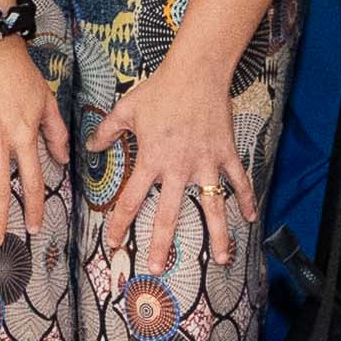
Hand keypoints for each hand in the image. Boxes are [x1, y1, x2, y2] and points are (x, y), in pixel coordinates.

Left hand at [86, 70, 251, 277]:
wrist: (196, 73)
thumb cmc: (159, 90)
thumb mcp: (125, 110)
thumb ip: (106, 131)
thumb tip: (89, 147)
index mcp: (151, 159)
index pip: (130, 200)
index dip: (120, 224)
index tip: (114, 243)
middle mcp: (178, 168)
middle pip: (168, 214)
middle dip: (161, 243)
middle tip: (158, 267)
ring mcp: (205, 163)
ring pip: (213, 207)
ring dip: (217, 234)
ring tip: (220, 259)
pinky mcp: (227, 154)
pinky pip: (240, 181)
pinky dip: (247, 198)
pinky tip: (251, 218)